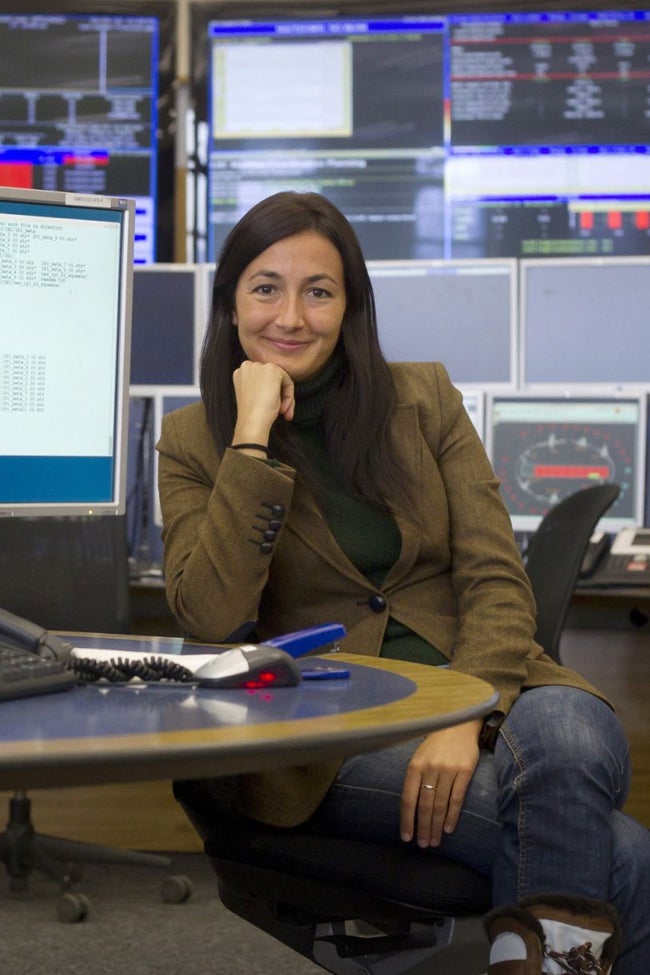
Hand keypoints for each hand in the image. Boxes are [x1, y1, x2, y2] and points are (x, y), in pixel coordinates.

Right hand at [232, 360, 294, 445]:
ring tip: (283, 412)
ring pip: (281, 379)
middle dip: (279, 395)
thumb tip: (277, 387)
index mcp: (240, 373)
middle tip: (282, 412)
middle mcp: (247, 366)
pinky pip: (288, 381)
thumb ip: (262, 386)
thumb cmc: (252, 414)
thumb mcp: (254, 396)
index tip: (273, 408)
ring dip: (285, 397)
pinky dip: (289, 396)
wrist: (252, 422)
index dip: (269, 394)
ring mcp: (259, 366)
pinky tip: (282, 408)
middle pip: (272, 378)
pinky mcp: (271, 370)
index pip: (262, 379)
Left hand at [400, 718, 481, 847]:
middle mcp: (430, 768)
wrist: (458, 724)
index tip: (406, 837)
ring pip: (440, 804)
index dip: (407, 820)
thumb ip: (415, 779)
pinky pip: (457, 798)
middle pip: (425, 805)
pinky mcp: (465, 771)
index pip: (408, 798)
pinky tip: (448, 828)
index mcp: (415, 766)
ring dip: (437, 826)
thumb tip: (410, 809)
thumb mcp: (419, 757)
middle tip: (423, 844)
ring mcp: (448, 770)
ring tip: (434, 841)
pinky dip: (452, 815)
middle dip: (423, 827)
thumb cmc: (435, 745)